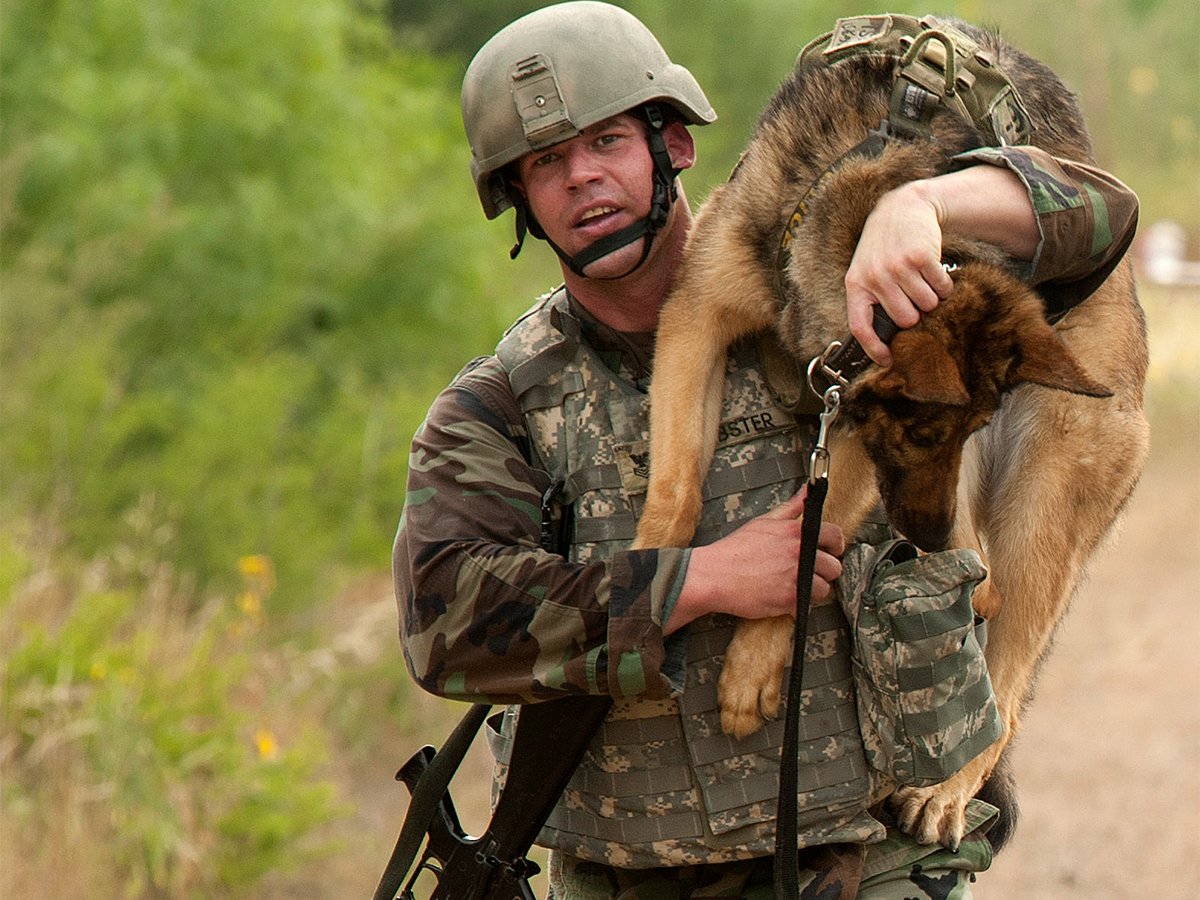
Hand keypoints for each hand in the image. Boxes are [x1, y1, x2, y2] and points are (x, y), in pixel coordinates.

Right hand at [666, 488, 844, 633]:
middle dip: (823, 570)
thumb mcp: (764, 522)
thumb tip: (807, 491)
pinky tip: (783, 594)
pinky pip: (809, 604)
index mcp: (796, 532)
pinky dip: (798, 603)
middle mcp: (800, 554)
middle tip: (806, 571)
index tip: (830, 550)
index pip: (835, 535)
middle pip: (834, 566)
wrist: (714, 576)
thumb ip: (791, 508)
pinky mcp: (790, 599)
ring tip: (793, 584)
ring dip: (813, 589)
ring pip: (825, 588)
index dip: (834, 545)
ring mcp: (796, 577)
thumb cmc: (735, 550)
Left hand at [845, 180, 954, 366]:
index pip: (861, 326)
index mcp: (856, 284)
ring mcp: (898, 267)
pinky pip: (942, 288)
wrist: (902, 208)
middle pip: (905, 320)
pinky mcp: (921, 257)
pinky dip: (944, 284)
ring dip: (932, 298)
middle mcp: (875, 277)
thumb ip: (871, 299)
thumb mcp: (866, 270)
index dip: (874, 348)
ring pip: (927, 305)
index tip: (888, 361)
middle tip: (914, 298)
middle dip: (916, 314)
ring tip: (922, 280)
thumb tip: (885, 340)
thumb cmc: (883, 247)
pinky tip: (933, 270)